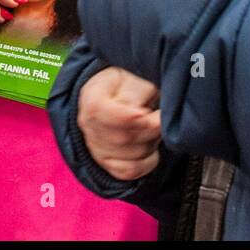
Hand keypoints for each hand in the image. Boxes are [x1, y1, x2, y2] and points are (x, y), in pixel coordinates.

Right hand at [77, 66, 161, 181]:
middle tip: (161, 117)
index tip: (151, 113)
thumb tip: (142, 117)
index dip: (136, 118)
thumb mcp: (132, 78)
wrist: (113, 94)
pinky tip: (152, 147)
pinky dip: (148, 163)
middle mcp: (88, 126)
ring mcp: (95, 147)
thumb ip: (136, 94)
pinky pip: (130, 172)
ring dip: (152, 143)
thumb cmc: (126, 83)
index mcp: (91, 98)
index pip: (111, 116)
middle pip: (125, 138)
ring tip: (155, 127)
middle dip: (151, 129)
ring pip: (132, 156)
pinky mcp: (106, 163)